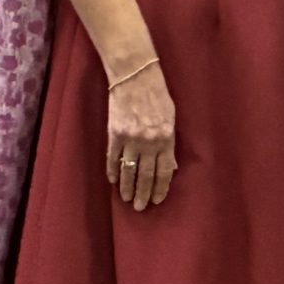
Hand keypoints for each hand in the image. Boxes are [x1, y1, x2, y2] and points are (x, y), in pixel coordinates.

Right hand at [105, 62, 176, 210]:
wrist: (134, 76)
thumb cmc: (157, 94)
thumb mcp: (171, 117)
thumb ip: (169, 142)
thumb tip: (170, 166)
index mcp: (165, 138)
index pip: (164, 171)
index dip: (160, 187)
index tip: (157, 199)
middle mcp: (148, 142)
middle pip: (146, 175)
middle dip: (143, 194)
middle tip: (141, 207)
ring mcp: (130, 139)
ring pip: (128, 170)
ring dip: (127, 187)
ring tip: (127, 199)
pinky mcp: (114, 134)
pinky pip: (113, 158)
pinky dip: (112, 171)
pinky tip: (113, 181)